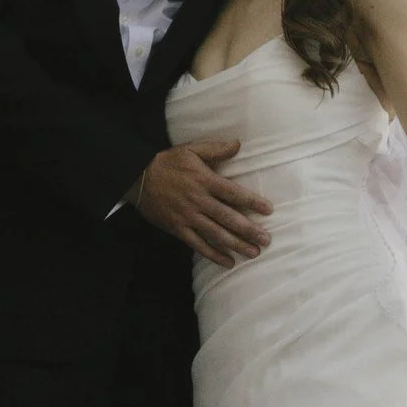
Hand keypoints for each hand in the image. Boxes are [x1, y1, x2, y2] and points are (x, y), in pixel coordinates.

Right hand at [132, 139, 273, 266]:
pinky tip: (228, 262)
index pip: (233, 193)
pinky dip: (214, 254)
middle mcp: (198, 201)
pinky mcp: (178, 229)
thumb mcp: (191, 150)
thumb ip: (215, 149)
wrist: (137, 177)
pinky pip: (198, 244)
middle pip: (228, 218)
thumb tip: (238, 144)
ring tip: (254, 252)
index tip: (268, 210)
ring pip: (216, 234)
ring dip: (236, 245)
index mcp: (204, 180)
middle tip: (266, 239)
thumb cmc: (168, 162)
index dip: (252, 202)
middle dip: (249, 230)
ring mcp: (188, 217)